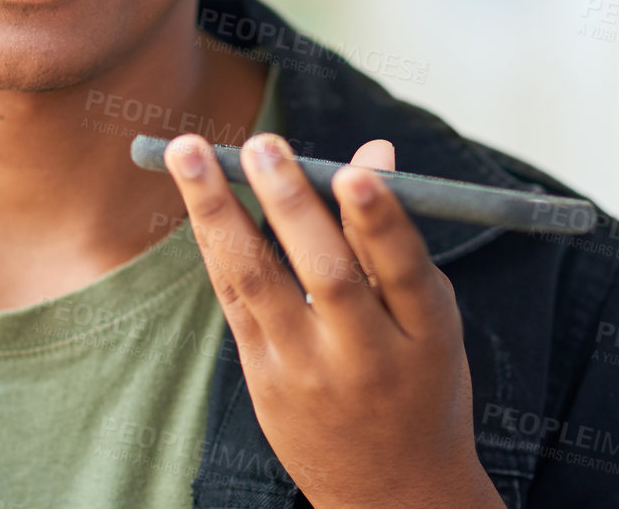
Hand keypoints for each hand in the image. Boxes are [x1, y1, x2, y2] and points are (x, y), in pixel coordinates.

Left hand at [163, 132, 505, 508]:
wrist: (389, 494)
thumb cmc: (417, 381)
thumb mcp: (429, 319)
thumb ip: (393, 239)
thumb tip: (372, 151)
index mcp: (427, 337)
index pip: (405, 272)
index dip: (380, 222)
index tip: (353, 173)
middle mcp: (366, 358)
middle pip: (328, 276)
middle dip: (290, 205)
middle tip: (262, 144)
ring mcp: (307, 373)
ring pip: (258, 284)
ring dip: (218, 212)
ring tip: (189, 153)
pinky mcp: (263, 379)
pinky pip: (235, 301)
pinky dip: (215, 245)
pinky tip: (197, 199)